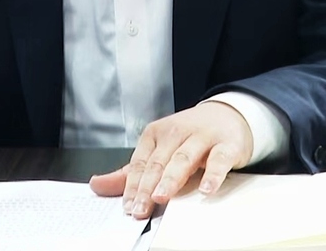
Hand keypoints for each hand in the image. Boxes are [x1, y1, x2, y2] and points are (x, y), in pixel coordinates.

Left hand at [88, 102, 253, 219]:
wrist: (228, 117)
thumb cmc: (189, 138)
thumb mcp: (159, 151)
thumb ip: (130, 173)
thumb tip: (96, 185)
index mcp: (156, 134)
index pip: (140, 162)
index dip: (132, 186)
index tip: (127, 207)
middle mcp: (177, 132)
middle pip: (159, 162)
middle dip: (147, 187)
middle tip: (139, 209)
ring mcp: (202, 137)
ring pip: (184, 159)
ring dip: (171, 179)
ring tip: (161, 197)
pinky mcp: (227, 145)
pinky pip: (219, 160)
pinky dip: (213, 175)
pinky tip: (206, 190)